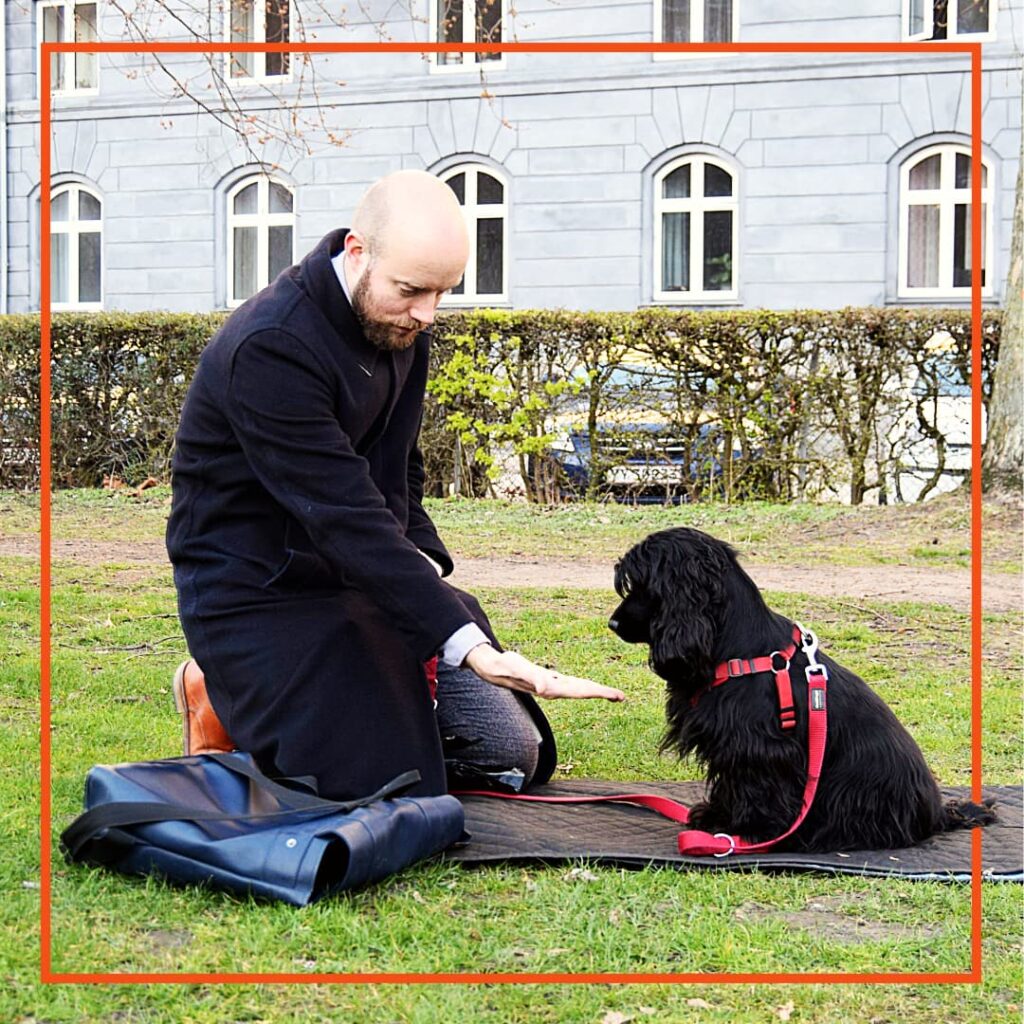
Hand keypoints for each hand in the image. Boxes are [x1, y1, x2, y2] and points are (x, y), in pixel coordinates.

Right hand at [463, 645, 625, 701]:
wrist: (496, 669)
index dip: (598, 693)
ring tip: (611, 694)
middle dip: (603, 694)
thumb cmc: (508, 668)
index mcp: (553, 688)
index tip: (614, 695)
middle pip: (584, 692)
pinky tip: (589, 688)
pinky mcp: (551, 681)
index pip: (581, 691)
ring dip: (595, 692)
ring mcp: (554, 685)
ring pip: (579, 690)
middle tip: (622, 696)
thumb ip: (533, 678)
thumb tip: (544, 689)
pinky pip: (572, 685)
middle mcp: (555, 689)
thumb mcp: (520, 669)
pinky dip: (584, 687)